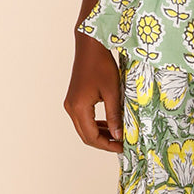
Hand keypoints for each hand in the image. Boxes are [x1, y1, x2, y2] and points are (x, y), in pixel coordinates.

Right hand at [64, 32, 123, 152]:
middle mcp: (71, 107)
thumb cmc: (101, 65)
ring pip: (84, 128)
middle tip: (121, 144)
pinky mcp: (74, 99)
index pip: (91, 137)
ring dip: (100, 134)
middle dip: (104, 142)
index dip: (107, 145)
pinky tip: (109, 124)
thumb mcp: (112, 92)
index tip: (123, 147)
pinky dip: (96, 124)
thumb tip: (118, 135)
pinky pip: (84, 118)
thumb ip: (114, 115)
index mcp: (79, 107)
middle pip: (86, 135)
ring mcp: (71, 103)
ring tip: (117, 136)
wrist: (90, 46)